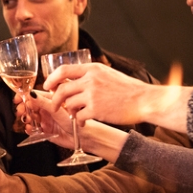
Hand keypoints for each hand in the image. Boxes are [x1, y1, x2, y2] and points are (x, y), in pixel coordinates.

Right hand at [18, 91, 73, 146]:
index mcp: (50, 100)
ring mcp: (45, 119)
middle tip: (21, 111)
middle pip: (29, 106)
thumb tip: (30, 94)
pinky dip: (29, 129)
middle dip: (23, 108)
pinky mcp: (44, 130)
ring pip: (30, 116)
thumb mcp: (57, 110)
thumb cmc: (75, 121)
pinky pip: (32, 128)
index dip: (24, 96)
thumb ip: (43, 102)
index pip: (34, 95)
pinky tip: (30, 129)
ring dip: (26, 118)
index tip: (17, 99)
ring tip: (28, 120)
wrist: (82, 138)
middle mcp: (47, 109)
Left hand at [44, 63, 188, 128]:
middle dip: (54, 100)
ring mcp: (93, 94)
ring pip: (69, 104)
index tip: (47, 86)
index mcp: (93, 69)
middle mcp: (91, 79)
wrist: (144, 100)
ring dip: (69, 112)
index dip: (51, 79)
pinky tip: (84, 124)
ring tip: (76, 116)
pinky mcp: (96, 109)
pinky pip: (79, 117)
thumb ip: (91, 76)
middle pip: (61, 89)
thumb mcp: (108, 74)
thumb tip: (74, 80)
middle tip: (55, 107)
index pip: (63, 70)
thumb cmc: (129, 89)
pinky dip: (79, 122)